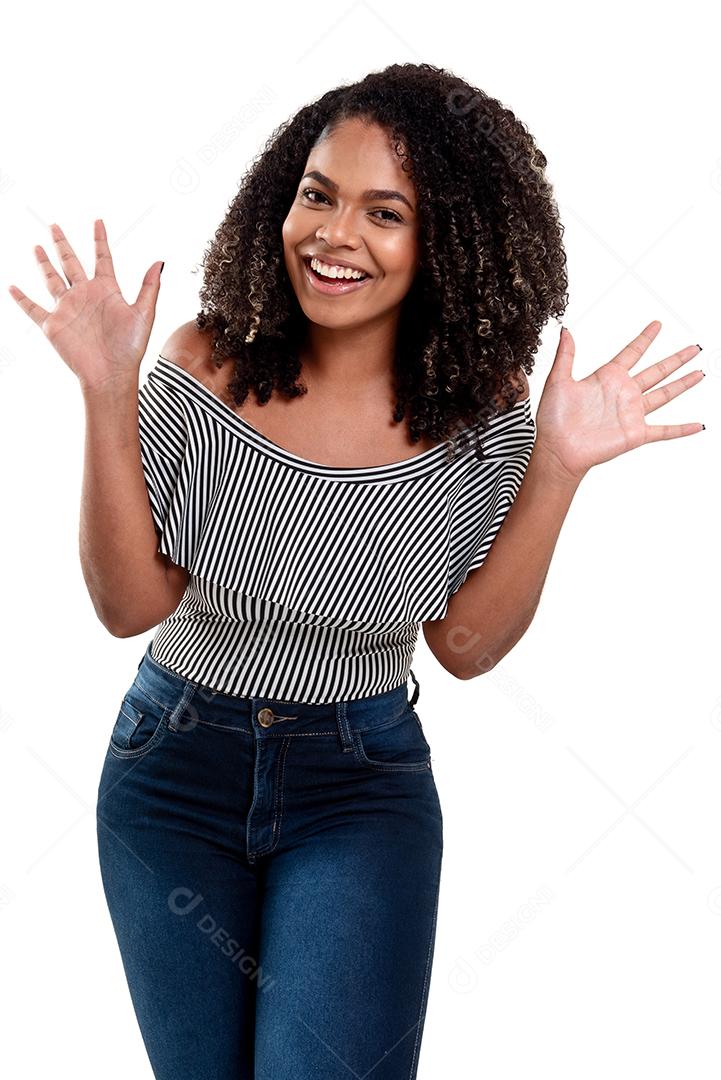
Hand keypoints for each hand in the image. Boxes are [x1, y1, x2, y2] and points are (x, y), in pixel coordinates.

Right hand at [8, 219, 162, 391]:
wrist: (110, 374)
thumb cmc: (130, 348)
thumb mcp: (144, 314)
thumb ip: (149, 287)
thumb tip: (160, 262)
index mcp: (107, 290)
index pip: (102, 258)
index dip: (99, 239)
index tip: (97, 221)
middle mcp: (85, 295)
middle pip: (71, 262)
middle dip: (62, 244)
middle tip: (54, 226)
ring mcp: (68, 309)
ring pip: (51, 279)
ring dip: (43, 264)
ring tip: (36, 247)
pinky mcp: (53, 324)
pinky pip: (33, 309)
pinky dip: (22, 299)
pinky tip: (13, 288)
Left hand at [533, 320, 704, 483]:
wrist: (557, 450)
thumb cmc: (553, 419)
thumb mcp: (557, 381)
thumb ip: (565, 356)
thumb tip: (566, 330)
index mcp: (607, 377)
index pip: (632, 352)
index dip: (645, 338)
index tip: (657, 324)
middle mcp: (623, 393)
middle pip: (657, 371)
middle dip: (676, 359)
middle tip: (694, 348)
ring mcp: (631, 413)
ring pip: (664, 394)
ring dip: (683, 384)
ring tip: (700, 373)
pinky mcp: (635, 434)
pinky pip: (664, 431)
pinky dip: (681, 429)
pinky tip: (697, 425)